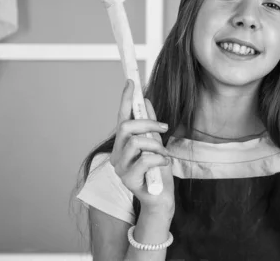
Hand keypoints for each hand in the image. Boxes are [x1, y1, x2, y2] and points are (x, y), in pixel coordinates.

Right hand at [110, 80, 174, 216]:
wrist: (161, 199)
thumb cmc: (158, 171)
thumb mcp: (156, 143)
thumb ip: (149, 126)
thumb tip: (144, 101)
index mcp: (122, 144)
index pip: (121, 117)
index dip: (126, 99)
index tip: (131, 80)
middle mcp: (116, 154)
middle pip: (125, 126)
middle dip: (147, 122)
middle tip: (164, 126)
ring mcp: (119, 167)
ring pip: (135, 142)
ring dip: (156, 144)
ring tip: (164, 153)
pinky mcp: (127, 179)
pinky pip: (145, 159)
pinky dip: (159, 158)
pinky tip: (164, 164)